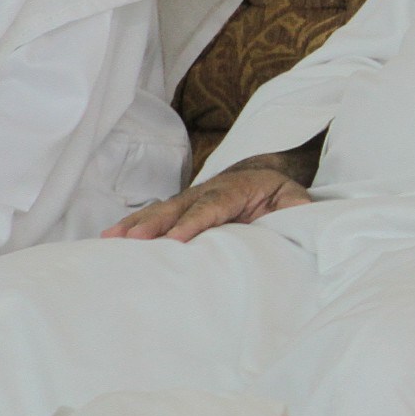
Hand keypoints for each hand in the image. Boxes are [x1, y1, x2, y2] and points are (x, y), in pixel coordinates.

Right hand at [105, 162, 311, 240]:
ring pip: (160, 210)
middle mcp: (206, 192)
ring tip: (111, 239)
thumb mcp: (294, 198)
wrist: (262, 174)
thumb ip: (298, 208)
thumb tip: (305, 218)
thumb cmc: (277, 193)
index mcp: (235, 191)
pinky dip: (132, 226)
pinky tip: (110, 238)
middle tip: (133, 241)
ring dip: (135, 224)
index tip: (178, 239)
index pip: (213, 207)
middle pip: (178, 207)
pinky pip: (153, 216)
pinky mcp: (178, 209)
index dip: (195, 222)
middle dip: (155, 224)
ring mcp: (189, 199)